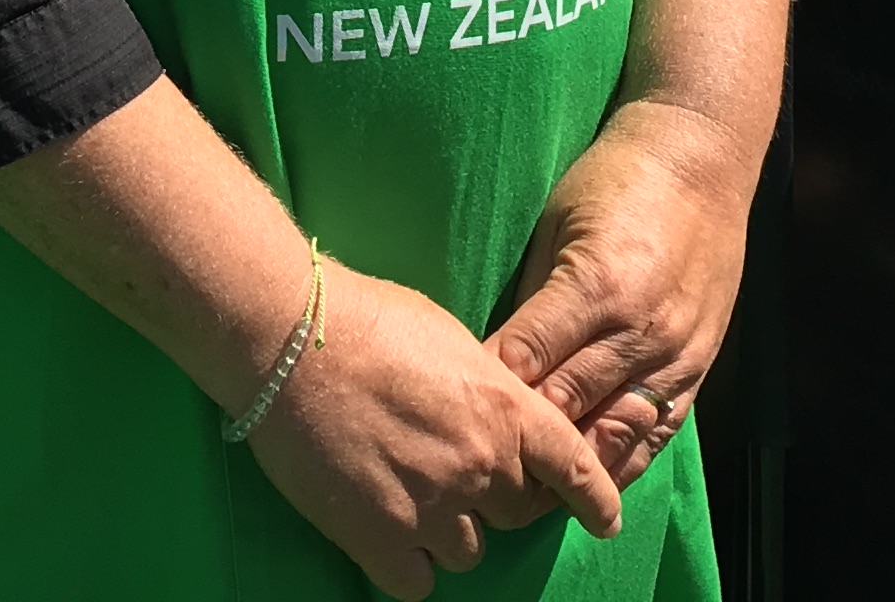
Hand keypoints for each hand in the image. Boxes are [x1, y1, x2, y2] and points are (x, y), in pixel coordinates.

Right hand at [250, 259, 606, 596]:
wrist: (291, 337)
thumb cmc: (366, 319)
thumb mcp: (451, 339)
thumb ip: (487, 390)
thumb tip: (489, 415)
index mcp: (506, 410)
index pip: (576, 468)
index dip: (595, 499)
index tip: (603, 518)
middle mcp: (480, 464)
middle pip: (516, 513)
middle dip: (492, 498)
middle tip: (451, 472)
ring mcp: (432, 506)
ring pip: (469, 552)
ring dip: (447, 530)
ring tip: (408, 493)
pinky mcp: (380, 536)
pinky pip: (417, 582)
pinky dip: (406, 563)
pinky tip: (385, 531)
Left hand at [484, 101, 762, 500]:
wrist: (699, 163)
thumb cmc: (614, 182)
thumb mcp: (556, 224)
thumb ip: (533, 296)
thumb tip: (492, 355)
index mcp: (594, 286)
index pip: (527, 360)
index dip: (487, 395)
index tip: (451, 420)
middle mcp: (638, 330)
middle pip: (567, 405)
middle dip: (522, 442)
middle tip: (476, 472)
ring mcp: (675, 355)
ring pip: (613, 432)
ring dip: (571, 467)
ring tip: (526, 497)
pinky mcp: (697, 368)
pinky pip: (656, 433)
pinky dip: (622, 462)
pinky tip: (591, 487)